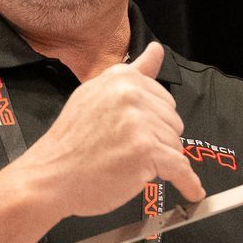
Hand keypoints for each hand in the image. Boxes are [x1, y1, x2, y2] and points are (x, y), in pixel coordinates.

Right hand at [16, 42, 205, 215]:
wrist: (50, 177)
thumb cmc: (71, 142)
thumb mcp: (96, 94)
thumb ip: (133, 73)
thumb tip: (157, 50)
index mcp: (122, 78)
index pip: (164, 99)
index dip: (151, 121)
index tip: (131, 133)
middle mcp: (132, 95)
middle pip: (173, 122)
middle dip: (157, 140)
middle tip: (124, 150)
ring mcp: (139, 123)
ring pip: (176, 145)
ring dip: (160, 160)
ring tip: (128, 164)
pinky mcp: (145, 151)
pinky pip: (181, 168)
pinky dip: (188, 183)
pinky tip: (193, 192)